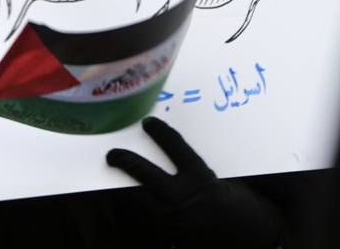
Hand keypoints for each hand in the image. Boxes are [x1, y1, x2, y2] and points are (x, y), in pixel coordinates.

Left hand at [106, 116, 279, 248]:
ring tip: (115, 182)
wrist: (247, 240)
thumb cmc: (233, 208)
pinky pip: (140, 222)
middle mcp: (184, 197)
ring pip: (136, 197)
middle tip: (112, 155)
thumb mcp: (218, 184)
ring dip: (124, 189)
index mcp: (201, 179)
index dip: (160, 133)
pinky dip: (132, 214)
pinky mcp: (166, 236)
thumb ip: (192, 170)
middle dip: (125, 160)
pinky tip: (126, 207)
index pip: (175, 147)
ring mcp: (172, 219)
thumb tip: (164, 152)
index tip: (148, 123)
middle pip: (143, 172)